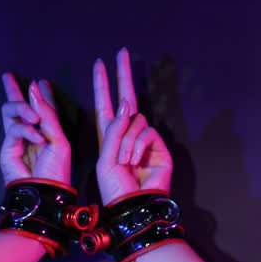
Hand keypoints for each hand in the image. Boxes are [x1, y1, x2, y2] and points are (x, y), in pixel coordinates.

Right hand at [0, 73, 70, 185]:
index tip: (42, 81)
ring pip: (10, 112)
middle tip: (8, 76)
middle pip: (16, 108)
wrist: (46, 192)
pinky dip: (26, 130)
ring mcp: (16, 142)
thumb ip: (47, 114)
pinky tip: (37, 138)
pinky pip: (13, 129)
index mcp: (45, 134)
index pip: (40, 110)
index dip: (39, 95)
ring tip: (34, 117)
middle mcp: (29, 136)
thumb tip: (33, 87)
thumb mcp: (59, 139)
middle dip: (12, 91)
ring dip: (22, 108)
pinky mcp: (7, 149)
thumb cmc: (57, 171)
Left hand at [93, 47, 172, 204]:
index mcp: (110, 139)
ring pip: (135, 121)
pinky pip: (146, 132)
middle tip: (122, 52)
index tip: (100, 65)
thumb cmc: (114, 189)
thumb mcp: (105, 159)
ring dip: (126, 141)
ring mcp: (145, 141)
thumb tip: (126, 103)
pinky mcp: (159, 147)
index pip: (105, 106)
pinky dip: (138, 146)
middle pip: (127, 99)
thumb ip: (114, 130)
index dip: (103, 86)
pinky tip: (135, 162)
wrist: (132, 208)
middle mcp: (128, 136)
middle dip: (123, 75)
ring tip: (124, 162)